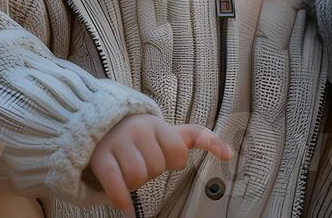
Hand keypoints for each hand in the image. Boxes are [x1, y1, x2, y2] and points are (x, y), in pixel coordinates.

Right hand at [87, 114, 232, 212]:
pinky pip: (115, 181)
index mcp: (157, 125)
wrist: (101, 124)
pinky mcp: (101, 156)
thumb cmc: (143, 135)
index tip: (165, 156)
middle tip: (142, 162)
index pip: (178, 152)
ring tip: (129, 173)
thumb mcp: (169, 131)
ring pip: (137, 176)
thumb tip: (229, 153)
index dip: (174, 161)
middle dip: (151, 172)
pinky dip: (121, 197)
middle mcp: (138, 130)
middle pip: (156, 168)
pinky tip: (125, 207)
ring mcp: (118, 142)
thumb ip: (200, 137)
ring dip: (135, 184)